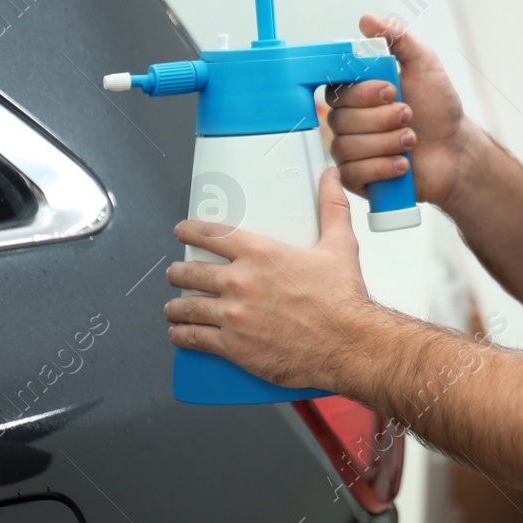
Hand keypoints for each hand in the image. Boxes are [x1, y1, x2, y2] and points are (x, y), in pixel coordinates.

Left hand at [165, 166, 377, 389]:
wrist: (348, 345)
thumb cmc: (343, 300)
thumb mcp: (339, 245)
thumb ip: (332, 206)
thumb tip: (330, 175)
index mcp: (261, 253)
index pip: (211, 234)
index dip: (189, 231)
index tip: (182, 231)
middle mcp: (241, 282)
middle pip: (190, 271)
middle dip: (178, 272)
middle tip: (177, 273)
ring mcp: (234, 315)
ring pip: (186, 306)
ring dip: (175, 306)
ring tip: (174, 306)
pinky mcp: (233, 346)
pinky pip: (193, 338)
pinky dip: (181, 335)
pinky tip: (178, 333)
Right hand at [325, 14, 484, 212]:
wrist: (455, 150)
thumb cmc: (438, 108)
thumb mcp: (423, 63)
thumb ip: (397, 38)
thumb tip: (367, 20)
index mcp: (357, 93)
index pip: (336, 88)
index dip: (361, 92)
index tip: (391, 90)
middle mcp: (349, 120)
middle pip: (341, 119)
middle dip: (381, 118)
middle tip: (409, 114)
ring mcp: (351, 150)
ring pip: (347, 146)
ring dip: (386, 142)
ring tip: (411, 139)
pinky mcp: (356, 178)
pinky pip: (352, 173)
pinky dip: (382, 167)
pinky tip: (403, 164)